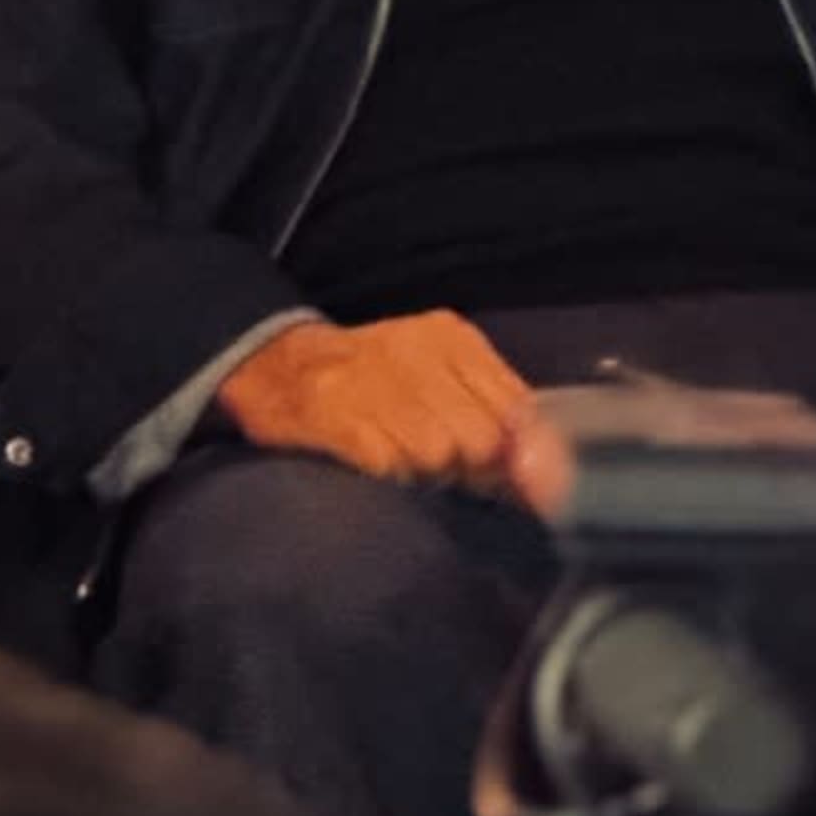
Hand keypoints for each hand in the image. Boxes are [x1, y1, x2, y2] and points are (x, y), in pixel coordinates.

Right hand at [214, 308, 533, 489]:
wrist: (278, 364)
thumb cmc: (371, 376)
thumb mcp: (437, 366)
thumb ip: (490, 402)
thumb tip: (538, 462)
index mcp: (452, 338)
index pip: (516, 406)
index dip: (519, 452)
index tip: (512, 477)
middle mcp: (419, 353)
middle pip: (482, 439)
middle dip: (472, 468)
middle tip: (449, 472)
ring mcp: (377, 383)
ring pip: (440, 455)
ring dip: (429, 475)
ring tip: (408, 465)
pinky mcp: (338, 416)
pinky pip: (390, 465)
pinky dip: (391, 476)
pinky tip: (379, 465)